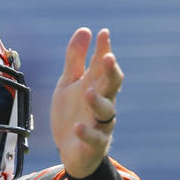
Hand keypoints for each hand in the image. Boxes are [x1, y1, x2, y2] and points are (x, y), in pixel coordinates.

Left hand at [50, 27, 123, 177]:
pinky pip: (94, 138)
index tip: (103, 34)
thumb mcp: (68, 83)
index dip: (104, 50)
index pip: (103, 65)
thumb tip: (85, 30)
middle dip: (111, 72)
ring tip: (88, 92)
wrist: (69, 149)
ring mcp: (100, 123)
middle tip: (108, 58)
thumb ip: (75, 59)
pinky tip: (77, 126)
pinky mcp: (93, 143)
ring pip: (106, 111)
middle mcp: (102, 103)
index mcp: (96, 86)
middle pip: (111, 86)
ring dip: (98, 102)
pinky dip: (86, 133)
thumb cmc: (72, 113)